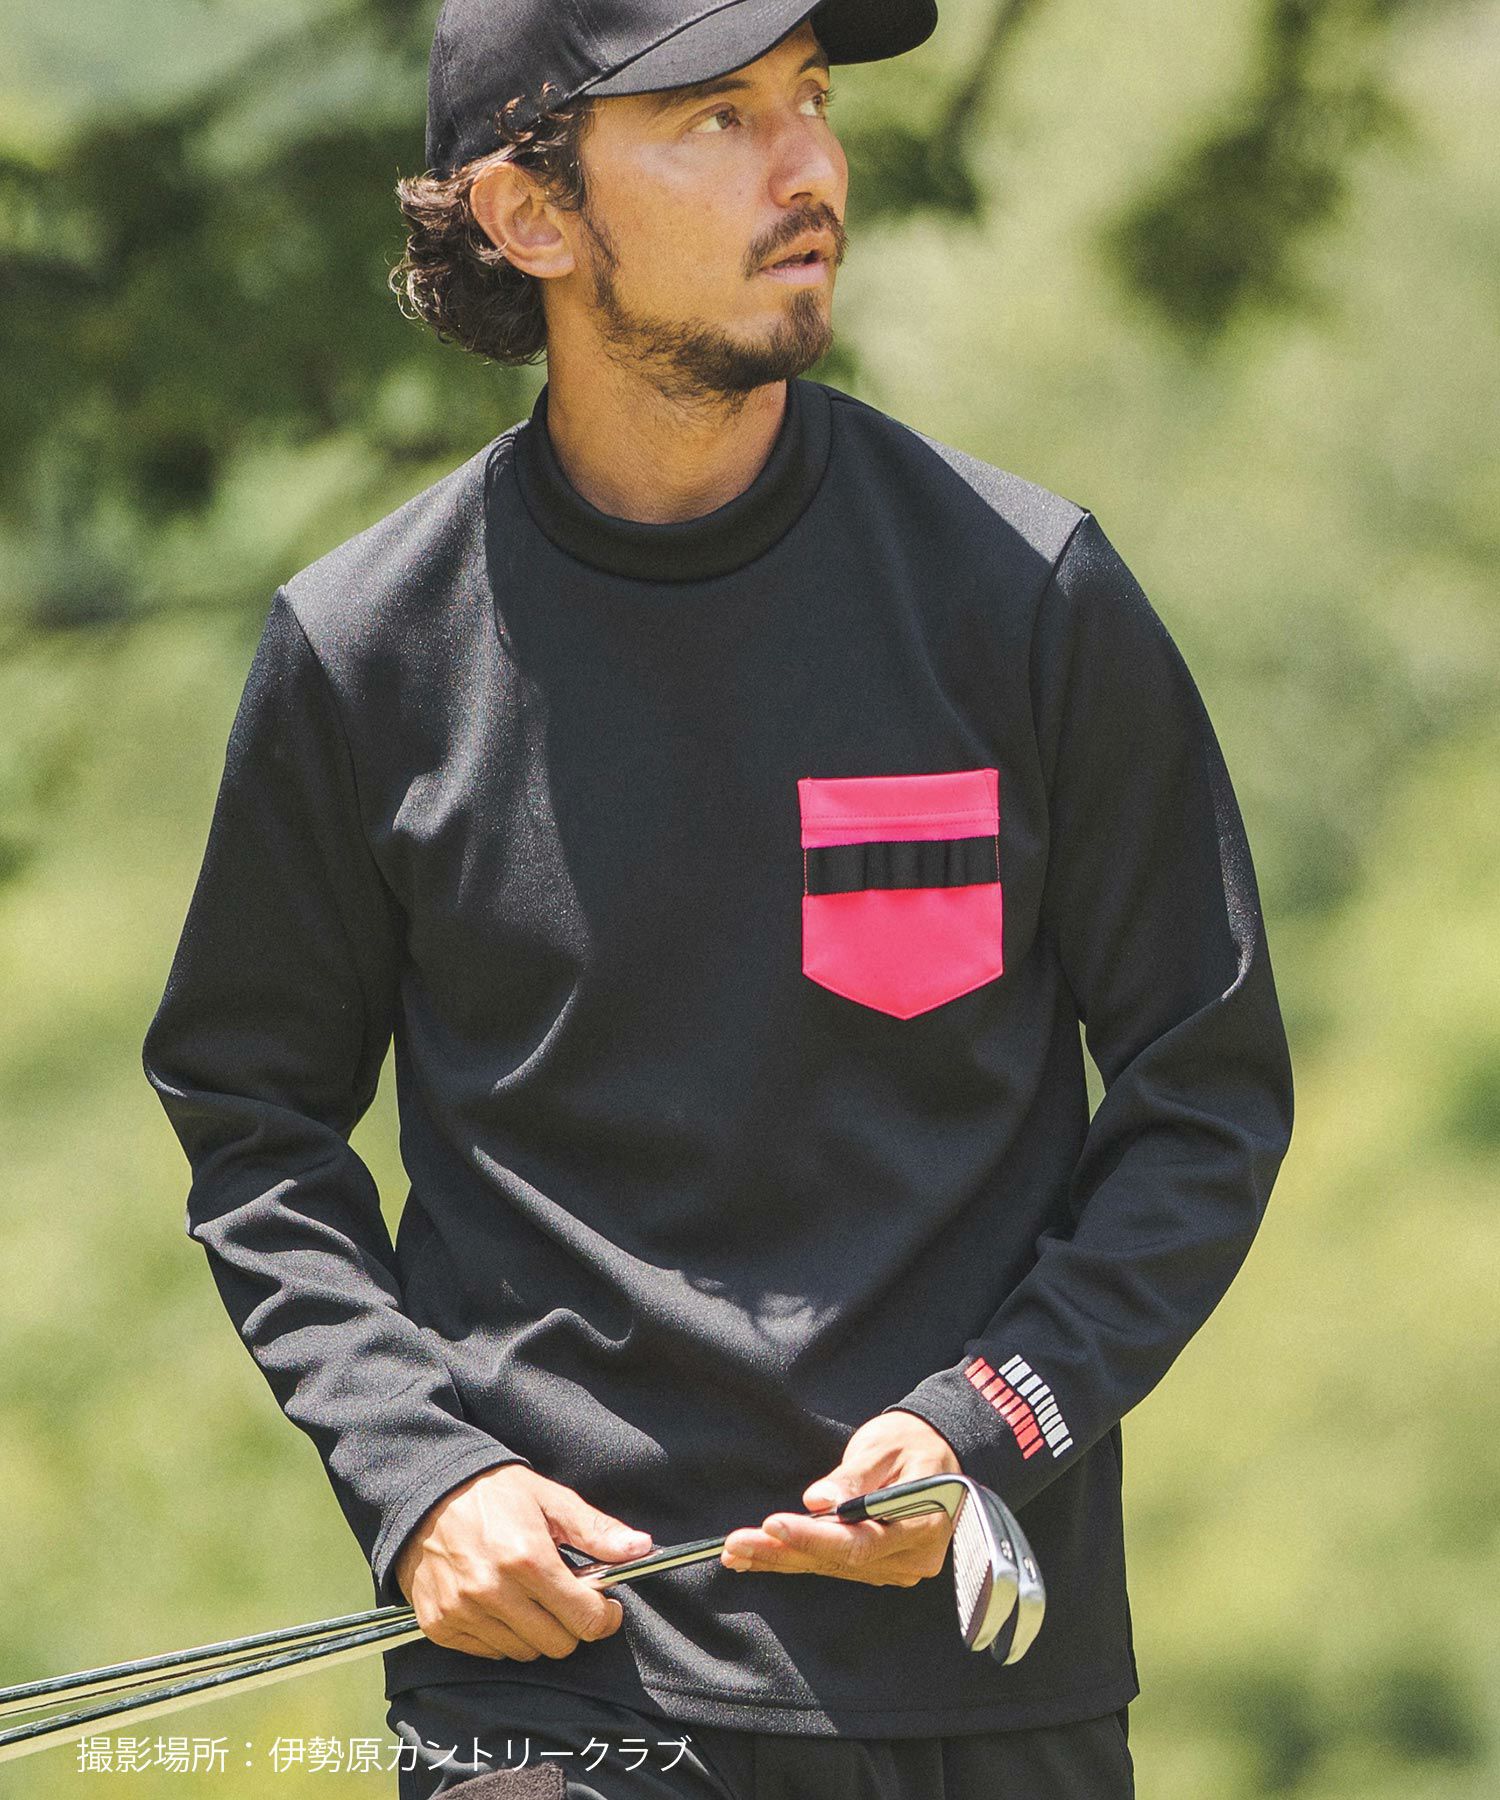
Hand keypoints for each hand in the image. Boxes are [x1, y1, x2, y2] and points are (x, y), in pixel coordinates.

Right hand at [393, 1464, 652, 1659]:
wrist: (426, 1492)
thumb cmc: (493, 1492)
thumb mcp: (550, 1499)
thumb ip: (596, 1530)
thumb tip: (640, 1548)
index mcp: (528, 1557)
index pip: (585, 1618)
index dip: (605, 1616)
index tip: (606, 1606)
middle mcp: (493, 1591)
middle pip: (558, 1644)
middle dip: (572, 1625)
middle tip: (568, 1598)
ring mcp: (463, 1612)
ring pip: (524, 1653)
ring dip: (537, 1632)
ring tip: (532, 1597)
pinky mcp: (441, 1625)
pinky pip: (490, 1653)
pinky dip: (503, 1636)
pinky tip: (502, 1604)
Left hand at [720, 1411, 962, 1587]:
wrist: (937, 1453)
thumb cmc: (912, 1443)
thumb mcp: (886, 1446)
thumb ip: (855, 1476)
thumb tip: (818, 1500)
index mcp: (923, 1525)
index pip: (860, 1542)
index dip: (814, 1537)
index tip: (773, 1525)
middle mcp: (912, 1558)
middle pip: (839, 1561)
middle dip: (783, 1552)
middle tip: (736, 1544)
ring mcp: (897, 1567)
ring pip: (831, 1567)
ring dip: (781, 1559)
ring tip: (736, 1552)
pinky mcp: (879, 1566)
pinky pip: (833, 1565)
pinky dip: (795, 1559)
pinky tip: (758, 1559)